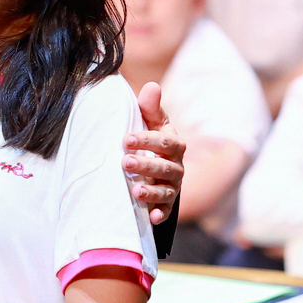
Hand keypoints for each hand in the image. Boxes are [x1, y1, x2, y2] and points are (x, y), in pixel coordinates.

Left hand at [126, 81, 184, 223]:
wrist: (156, 166)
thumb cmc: (151, 139)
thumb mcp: (151, 122)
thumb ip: (150, 107)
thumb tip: (152, 86)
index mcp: (174, 145)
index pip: (164, 142)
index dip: (146, 140)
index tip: (126, 138)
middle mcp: (176, 167)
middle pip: (165, 167)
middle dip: (146, 165)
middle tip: (125, 162)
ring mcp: (172, 187)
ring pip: (166, 191)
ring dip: (152, 192)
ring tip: (135, 191)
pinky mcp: (166, 205)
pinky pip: (166, 212)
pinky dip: (160, 214)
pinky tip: (151, 217)